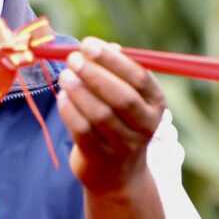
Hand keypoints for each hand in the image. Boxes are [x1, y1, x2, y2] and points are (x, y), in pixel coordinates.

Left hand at [57, 37, 166, 194]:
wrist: (118, 175)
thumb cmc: (119, 122)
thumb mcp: (126, 97)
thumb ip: (116, 71)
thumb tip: (104, 45)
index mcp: (156, 103)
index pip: (139, 77)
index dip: (112, 59)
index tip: (88, 44)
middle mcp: (146, 126)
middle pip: (121, 97)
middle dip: (94, 74)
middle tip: (72, 59)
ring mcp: (124, 145)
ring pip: (100, 114)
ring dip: (79, 91)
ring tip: (64, 76)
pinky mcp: (100, 158)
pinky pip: (82, 130)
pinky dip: (69, 110)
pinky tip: (62, 97)